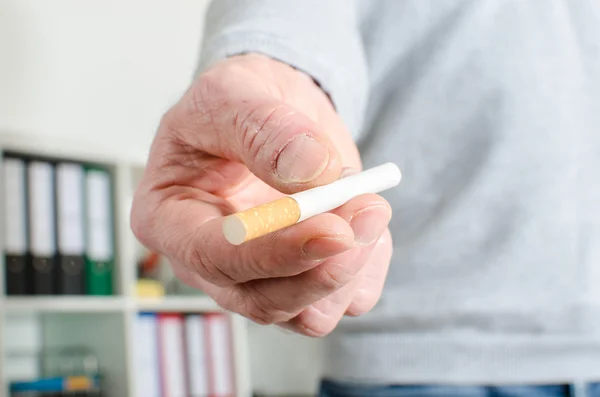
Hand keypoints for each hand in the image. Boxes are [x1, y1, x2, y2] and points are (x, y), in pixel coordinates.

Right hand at [130, 54, 392, 336]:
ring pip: (309, 315)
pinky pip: (345, 300)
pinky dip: (368, 265)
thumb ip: (267, 128)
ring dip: (352, 265)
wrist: (275, 111)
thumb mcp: (235, 91)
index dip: (275, 252)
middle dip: (324, 266)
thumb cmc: (236, 102)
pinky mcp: (303, 281)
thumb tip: (313, 174)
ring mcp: (258, 279)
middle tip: (372, 210)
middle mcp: (211, 263)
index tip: (334, 230)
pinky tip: (363, 219)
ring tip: (368, 202)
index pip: (214, 257)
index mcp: (170, 219)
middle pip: (264, 301)